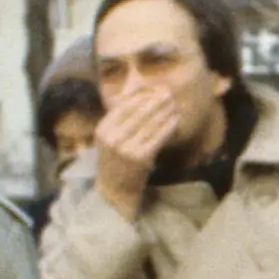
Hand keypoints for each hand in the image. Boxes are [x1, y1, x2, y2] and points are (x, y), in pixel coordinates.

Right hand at [90, 87, 189, 213]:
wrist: (115, 190)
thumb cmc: (114, 160)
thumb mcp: (109, 137)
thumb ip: (120, 116)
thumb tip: (136, 88)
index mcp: (103, 129)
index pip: (124, 105)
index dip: (141, 95)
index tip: (154, 88)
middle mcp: (113, 137)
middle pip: (139, 112)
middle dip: (155, 100)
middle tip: (169, 93)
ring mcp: (127, 148)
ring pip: (150, 124)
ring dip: (165, 111)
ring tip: (174, 104)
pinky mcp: (142, 158)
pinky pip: (158, 137)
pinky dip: (168, 127)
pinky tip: (176, 120)